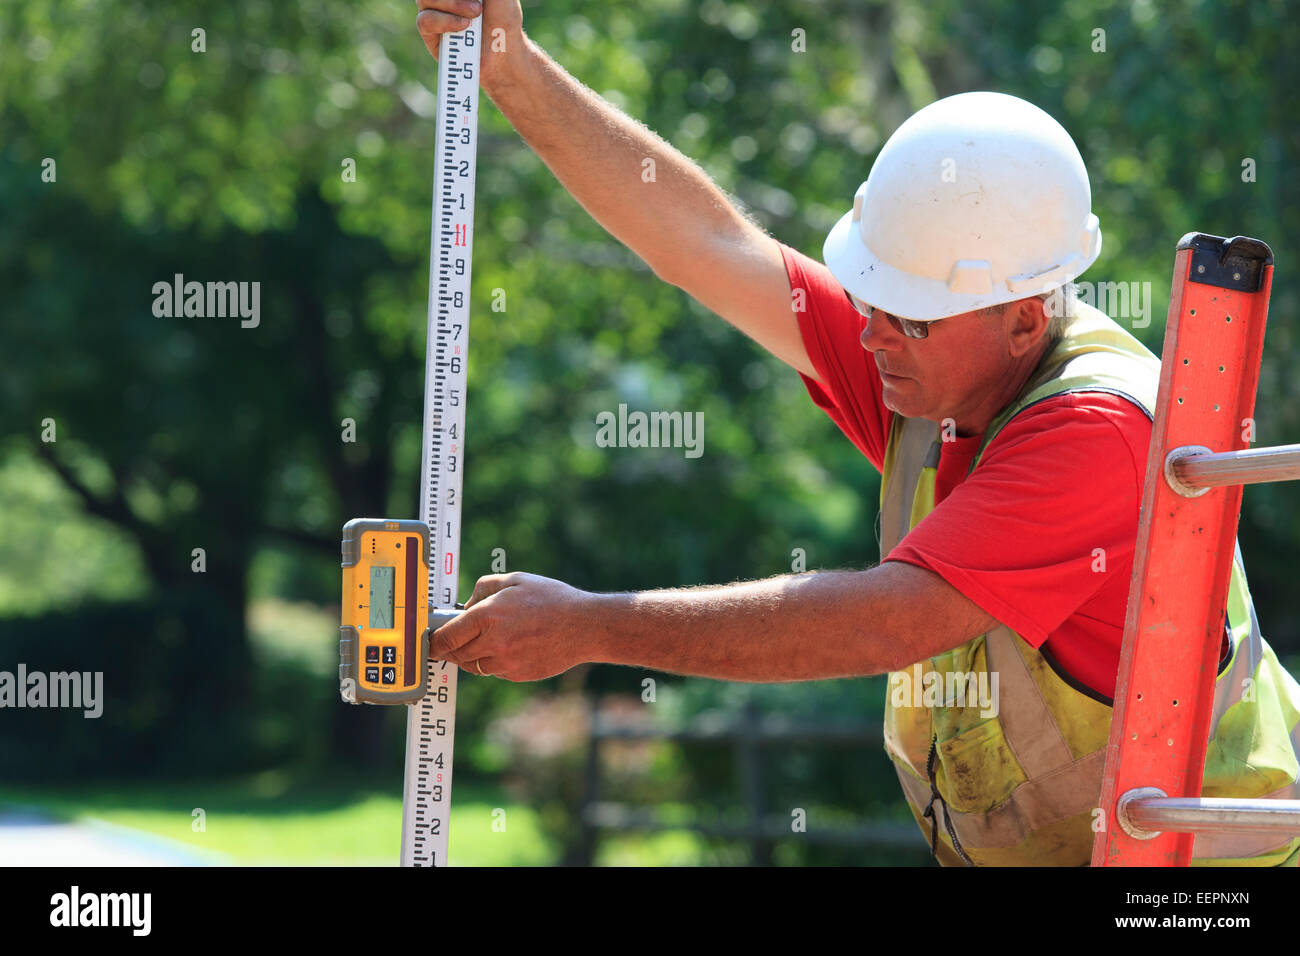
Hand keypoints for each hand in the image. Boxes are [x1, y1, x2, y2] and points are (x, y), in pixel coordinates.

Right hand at [415, 0, 525, 93]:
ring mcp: (433, 13)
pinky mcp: (430, 35)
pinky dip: (443, 21)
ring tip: (475, 15)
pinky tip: (464, 26)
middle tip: (478, 5)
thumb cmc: (504, 20)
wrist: (504, 53)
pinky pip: (424, 21)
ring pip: (424, 0)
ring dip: (450, 4)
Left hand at [431, 572, 596, 680]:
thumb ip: (484, 588)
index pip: (446, 637)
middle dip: (449, 648)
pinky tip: (509, 646)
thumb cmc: (552, 599)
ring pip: (473, 666)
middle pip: (455, 655)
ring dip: (471, 655)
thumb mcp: (515, 580)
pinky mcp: (517, 675)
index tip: (428, 640)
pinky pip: (494, 671)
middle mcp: (493, 644)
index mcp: (488, 616)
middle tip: (452, 638)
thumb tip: (465, 606)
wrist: (584, 626)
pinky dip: (493, 661)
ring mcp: (505, 663)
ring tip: (485, 638)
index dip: (432, 642)